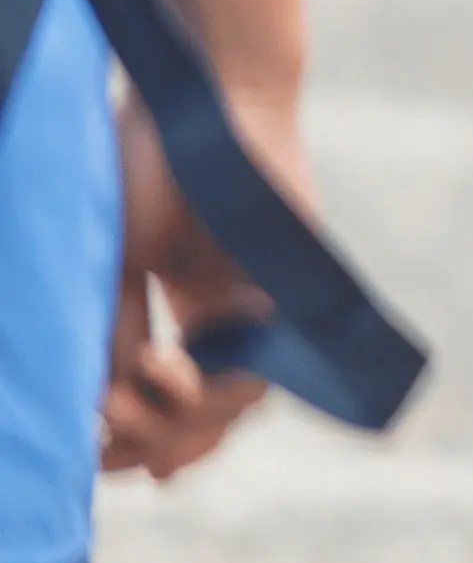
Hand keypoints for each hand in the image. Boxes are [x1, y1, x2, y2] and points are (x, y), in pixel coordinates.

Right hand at [98, 89, 283, 480]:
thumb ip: (111, 336)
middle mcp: (232, 318)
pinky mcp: (292, 294)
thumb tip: (95, 417)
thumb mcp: (110, 264)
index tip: (90, 461)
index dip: (134, 442)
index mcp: (189, 310)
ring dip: (173, 422)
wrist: (201, 102)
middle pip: (204, 418)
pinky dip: (214, 392)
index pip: (171, 402)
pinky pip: (268, 369)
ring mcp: (264, 308)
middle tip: (103, 444)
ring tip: (124, 406)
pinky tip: (164, 376)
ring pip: (234, 405)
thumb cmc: (146, 169)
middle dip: (148, 441)